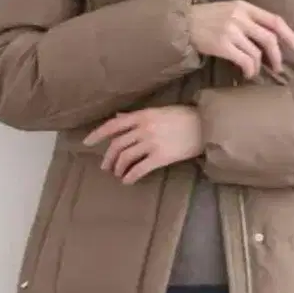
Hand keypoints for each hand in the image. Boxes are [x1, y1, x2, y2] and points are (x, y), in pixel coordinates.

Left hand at [83, 106, 202, 184]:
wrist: (206, 126)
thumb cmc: (183, 117)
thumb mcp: (158, 111)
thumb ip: (137, 117)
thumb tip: (119, 118)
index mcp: (142, 115)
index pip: (113, 125)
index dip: (97, 134)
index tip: (86, 143)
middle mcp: (144, 128)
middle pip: (117, 145)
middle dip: (108, 158)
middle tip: (106, 167)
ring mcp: (152, 143)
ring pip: (126, 158)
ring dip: (119, 168)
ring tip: (119, 174)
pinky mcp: (161, 157)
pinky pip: (139, 169)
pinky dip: (130, 176)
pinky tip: (128, 181)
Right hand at [188, 0, 293, 78]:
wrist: (182, 23)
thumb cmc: (207, 18)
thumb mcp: (230, 10)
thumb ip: (249, 19)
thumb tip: (270, 39)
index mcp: (244, 7)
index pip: (274, 20)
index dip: (289, 35)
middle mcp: (240, 17)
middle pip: (269, 38)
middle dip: (277, 55)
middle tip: (278, 67)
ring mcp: (231, 30)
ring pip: (257, 52)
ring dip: (259, 66)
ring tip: (255, 71)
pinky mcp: (222, 44)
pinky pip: (244, 60)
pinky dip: (249, 70)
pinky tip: (246, 74)